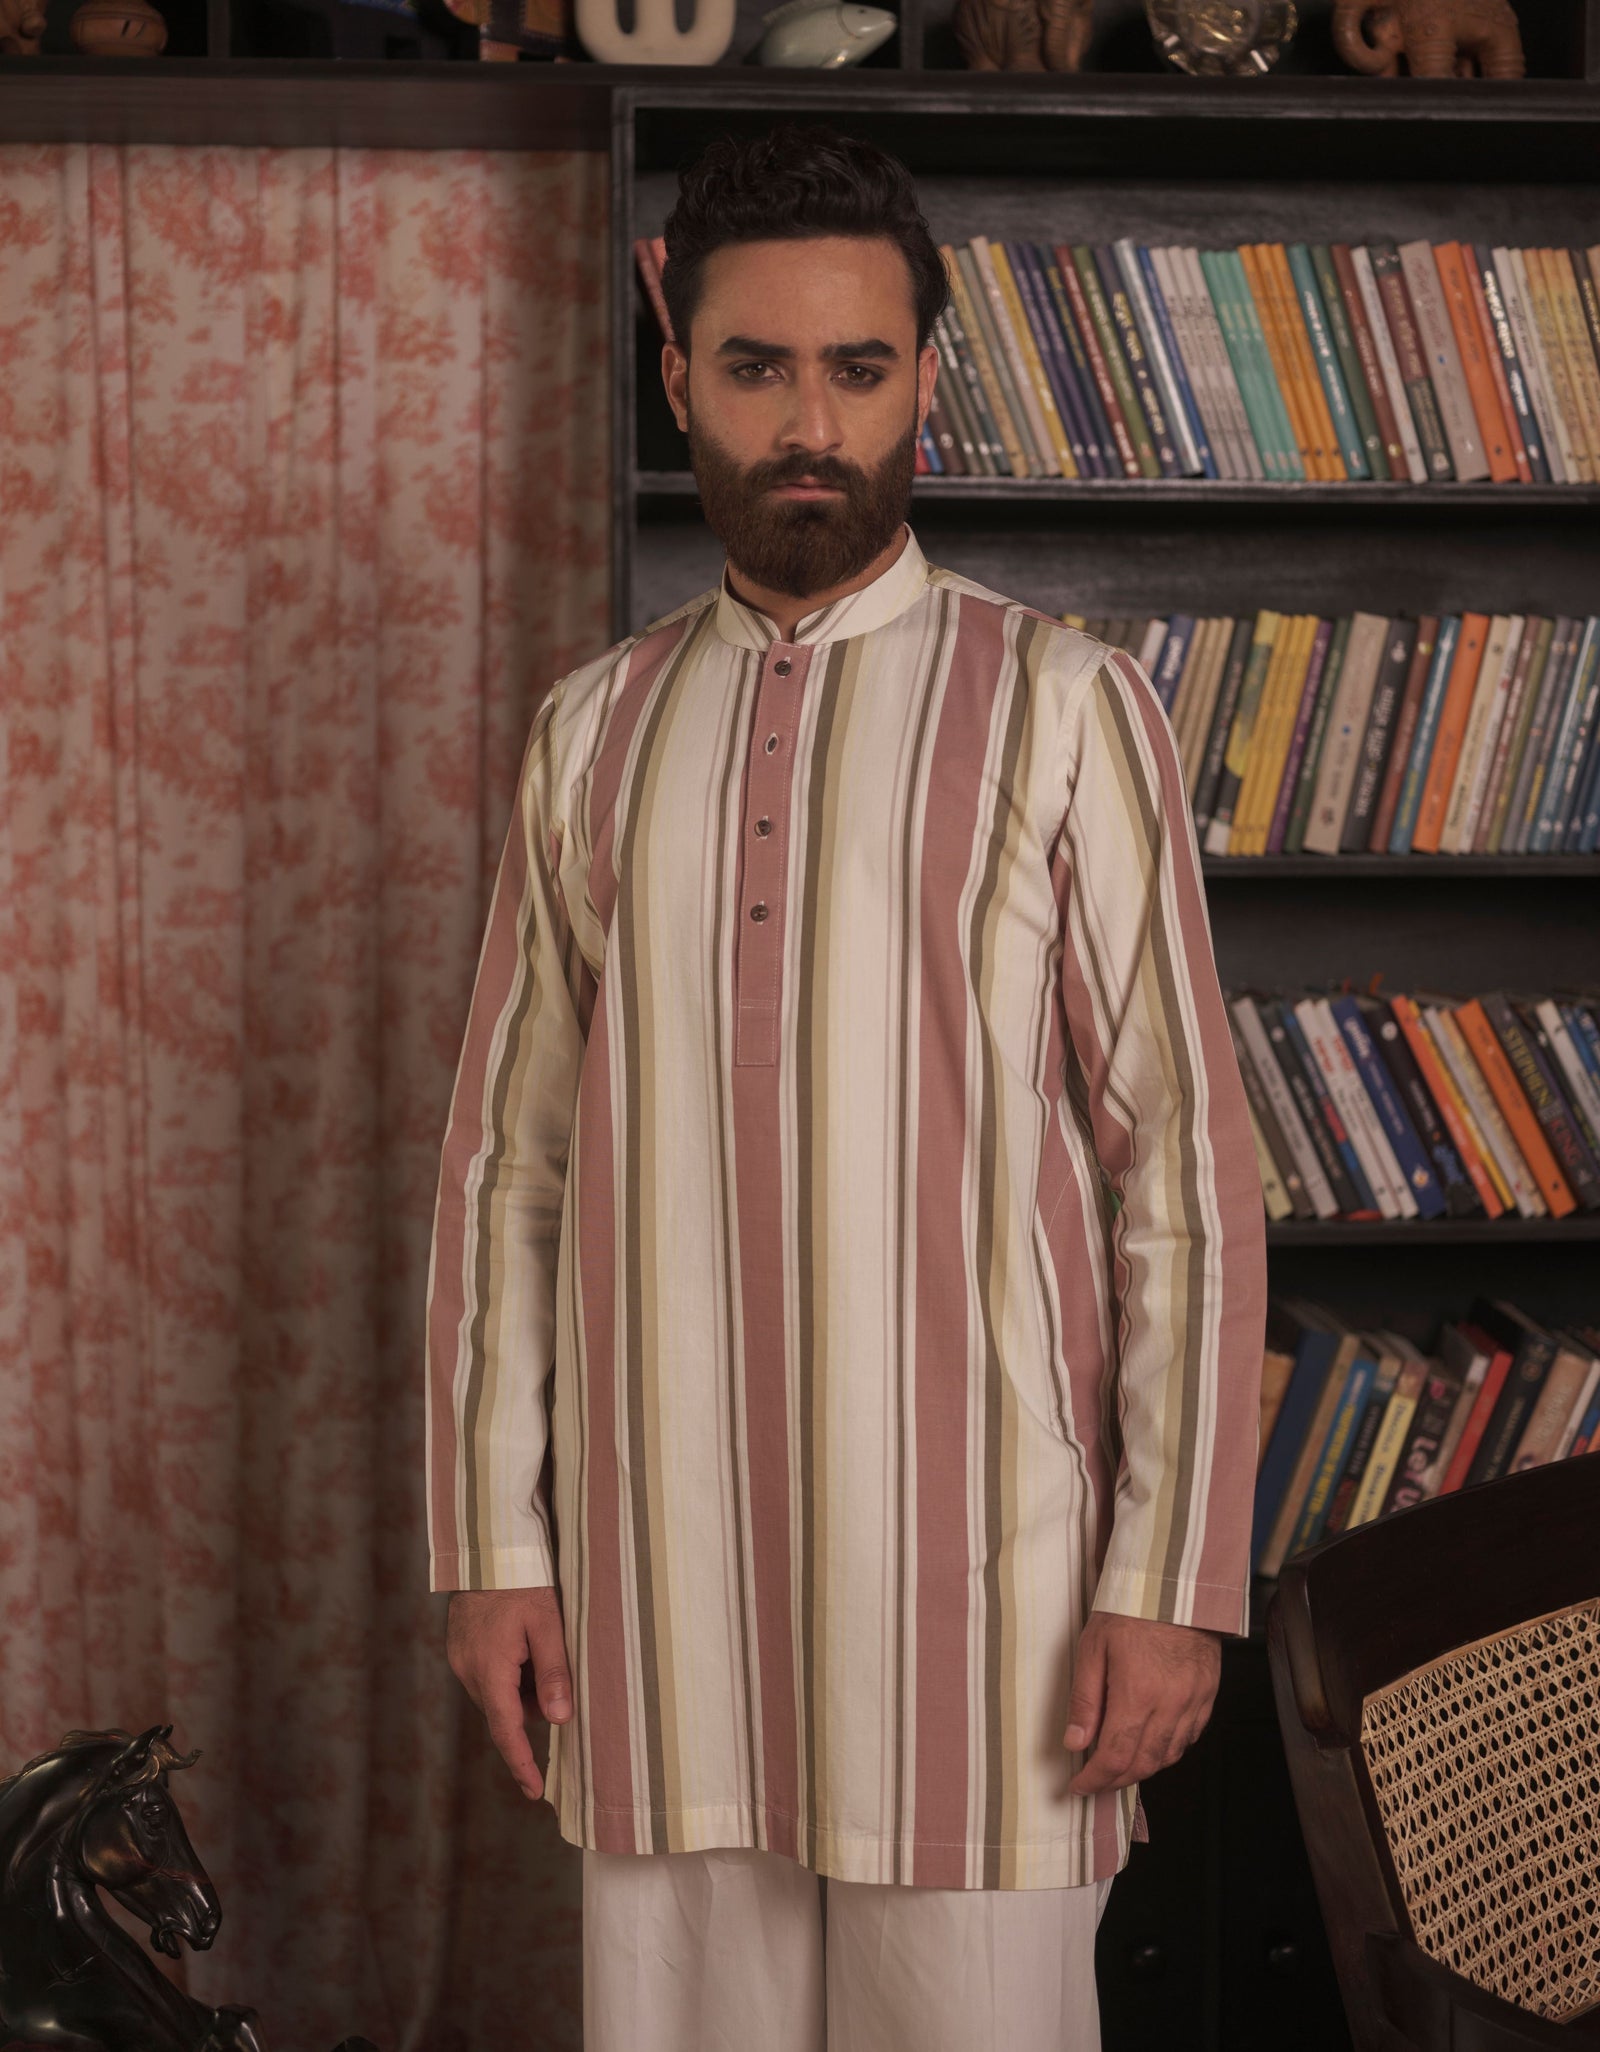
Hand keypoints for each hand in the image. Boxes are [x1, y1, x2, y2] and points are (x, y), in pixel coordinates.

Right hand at [447, 1587, 572, 1800]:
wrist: (488, 1545)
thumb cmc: (524, 1581)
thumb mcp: (548, 1624)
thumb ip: (554, 1673)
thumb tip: (560, 1721)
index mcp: (489, 1669)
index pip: (507, 1732)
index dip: (522, 1764)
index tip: (535, 1792)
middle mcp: (468, 1670)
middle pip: (504, 1713)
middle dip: (532, 1710)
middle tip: (560, 1682)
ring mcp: (460, 1658)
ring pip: (497, 1694)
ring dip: (521, 1688)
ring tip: (542, 1648)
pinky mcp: (460, 1647)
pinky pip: (487, 1675)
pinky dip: (509, 1672)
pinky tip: (525, 1642)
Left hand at [1062, 1612, 1219, 1794]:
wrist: (1176, 1586)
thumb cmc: (1130, 1610)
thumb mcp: (1093, 1648)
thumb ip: (1085, 1700)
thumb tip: (1075, 1744)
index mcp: (1137, 1693)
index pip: (1115, 1756)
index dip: (1096, 1779)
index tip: (1080, 1787)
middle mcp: (1170, 1705)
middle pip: (1143, 1764)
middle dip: (1116, 1780)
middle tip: (1096, 1782)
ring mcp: (1193, 1702)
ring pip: (1168, 1756)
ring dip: (1142, 1769)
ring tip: (1120, 1766)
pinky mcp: (1208, 1696)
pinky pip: (1189, 1738)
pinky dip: (1168, 1750)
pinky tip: (1151, 1745)